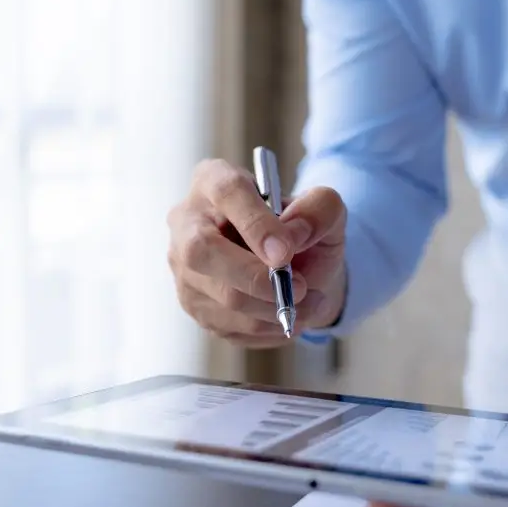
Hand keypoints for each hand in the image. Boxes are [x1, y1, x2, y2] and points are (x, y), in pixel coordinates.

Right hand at [167, 158, 346, 346]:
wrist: (294, 268)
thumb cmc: (302, 231)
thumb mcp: (324, 210)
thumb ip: (319, 210)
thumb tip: (293, 236)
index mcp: (214, 180)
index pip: (225, 192)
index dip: (255, 223)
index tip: (286, 252)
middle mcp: (187, 221)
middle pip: (201, 251)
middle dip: (255, 277)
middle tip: (299, 287)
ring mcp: (183, 266)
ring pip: (223, 296)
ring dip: (274, 308)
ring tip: (309, 303)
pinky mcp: (192, 304)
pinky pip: (230, 325)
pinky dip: (268, 327)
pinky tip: (287, 316)